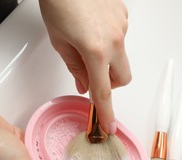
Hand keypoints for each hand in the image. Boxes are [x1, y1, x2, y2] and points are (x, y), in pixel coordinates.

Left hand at [39, 0, 131, 133]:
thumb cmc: (58, 2)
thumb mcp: (60, 42)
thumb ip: (76, 68)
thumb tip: (85, 86)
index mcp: (95, 50)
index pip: (103, 91)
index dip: (106, 111)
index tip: (109, 125)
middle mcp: (114, 40)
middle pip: (123, 78)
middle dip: (110, 83)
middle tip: (92, 73)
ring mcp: (122, 27)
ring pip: (121, 57)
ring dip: (108, 59)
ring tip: (88, 38)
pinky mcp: (124, 16)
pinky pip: (120, 38)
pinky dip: (109, 40)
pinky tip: (94, 25)